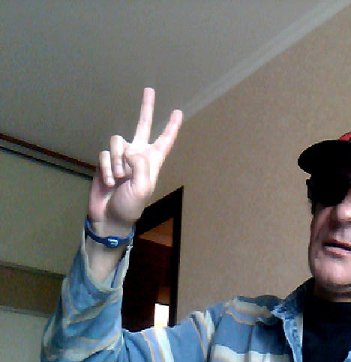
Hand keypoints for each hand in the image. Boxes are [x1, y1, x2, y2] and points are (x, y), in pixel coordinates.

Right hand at [87, 88, 182, 235]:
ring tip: (120, 179)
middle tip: (150, 90)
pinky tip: (110, 182)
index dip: (172, 127)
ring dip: (118, 161)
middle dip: (146, 108)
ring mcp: (121, 157)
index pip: (165, 140)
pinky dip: (108, 168)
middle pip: (143, 126)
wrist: (109, 216)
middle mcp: (138, 155)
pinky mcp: (106, 161)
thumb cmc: (131, 205)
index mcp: (153, 161)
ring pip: (118, 142)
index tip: (178, 112)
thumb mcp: (143, 187)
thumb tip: (132, 150)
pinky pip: (105, 154)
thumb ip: (141, 165)